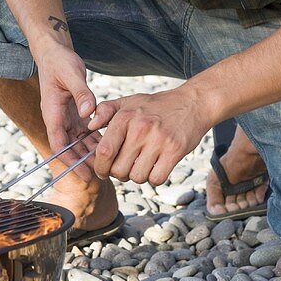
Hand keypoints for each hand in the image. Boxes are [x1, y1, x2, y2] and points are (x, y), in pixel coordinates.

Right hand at [33, 41, 99, 180]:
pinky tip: (108, 146)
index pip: (59, 143)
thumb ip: (81, 93)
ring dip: (89, 153)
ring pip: (78, 141)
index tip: (83, 173)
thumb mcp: (71, 74)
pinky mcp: (74, 111)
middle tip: (99, 177)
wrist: (55, 51)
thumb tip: (89, 112)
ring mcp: (66, 115)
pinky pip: (84, 130)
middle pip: (69, 147)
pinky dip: (94, 139)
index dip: (70, 160)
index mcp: (52, 112)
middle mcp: (58, 117)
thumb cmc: (60, 61)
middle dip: (82, 162)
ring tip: (105, 166)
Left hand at [87, 87, 210, 184]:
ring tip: (141, 165)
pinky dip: (154, 178)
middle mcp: (140, 128)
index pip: (104, 152)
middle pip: (119, 169)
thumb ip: (104, 111)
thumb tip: (88, 126)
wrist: (192, 103)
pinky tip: (156, 167)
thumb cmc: (155, 106)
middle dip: (119, 174)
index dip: (100, 167)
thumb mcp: (128, 101)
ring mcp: (159, 140)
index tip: (103, 171)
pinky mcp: (175, 150)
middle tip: (125, 168)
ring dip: (137, 176)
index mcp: (125, 117)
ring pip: (137, 177)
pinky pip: (156, 179)